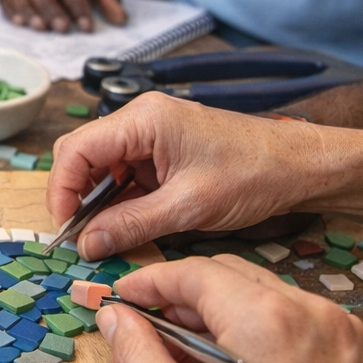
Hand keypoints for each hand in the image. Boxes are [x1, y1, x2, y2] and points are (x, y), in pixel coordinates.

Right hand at [47, 92, 325, 259]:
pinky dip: (119, 200)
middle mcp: (141, 119)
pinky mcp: (163, 150)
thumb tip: (87, 244)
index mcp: (143, 119)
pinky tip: (124, 224)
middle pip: (83, 155)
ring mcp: (152, 133)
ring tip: (102, 237)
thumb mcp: (188, 207)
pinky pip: (126, 173)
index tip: (66, 230)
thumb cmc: (253, 174)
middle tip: (80, 237)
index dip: (62, 191)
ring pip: (102, 166)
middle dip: (75, 196)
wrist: (300, 167)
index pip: (77, 150)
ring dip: (98, 201)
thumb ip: (131, 224)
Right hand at [99, 256, 362, 362]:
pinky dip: (267, 333)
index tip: (125, 297)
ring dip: (228, 316)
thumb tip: (115, 317)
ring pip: (270, 298)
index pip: (194, 271)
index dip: (151, 280)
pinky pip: (302, 323)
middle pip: (233, 277)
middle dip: (187, 297)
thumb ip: (137, 356)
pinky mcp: (361, 356)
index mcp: (263, 316)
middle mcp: (310, 309)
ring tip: (201, 361)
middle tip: (155, 329)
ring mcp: (343, 331)